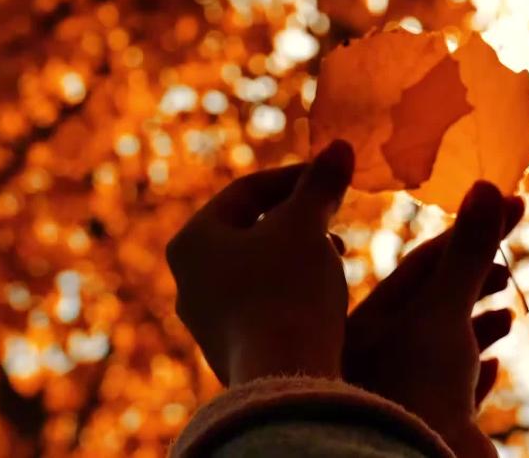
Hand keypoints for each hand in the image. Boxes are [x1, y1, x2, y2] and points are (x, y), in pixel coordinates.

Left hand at [166, 141, 353, 385]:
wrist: (284, 381)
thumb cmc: (288, 289)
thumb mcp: (306, 225)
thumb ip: (321, 183)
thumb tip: (340, 146)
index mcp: (192, 241)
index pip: (246, 191)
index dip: (296, 177)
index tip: (334, 175)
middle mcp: (188, 280)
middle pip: (250, 230)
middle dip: (299, 219)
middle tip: (336, 220)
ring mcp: (207, 320)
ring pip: (259, 269)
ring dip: (300, 254)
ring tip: (336, 258)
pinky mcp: (232, 351)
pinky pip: (264, 304)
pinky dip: (295, 291)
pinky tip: (325, 298)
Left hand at [344, 182, 522, 457]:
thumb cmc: (417, 387)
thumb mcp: (446, 309)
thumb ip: (468, 252)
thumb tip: (492, 186)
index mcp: (363, 324)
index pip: (420, 265)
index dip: (470, 236)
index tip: (509, 211)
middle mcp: (369, 360)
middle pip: (429, 304)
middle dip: (474, 281)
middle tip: (508, 264)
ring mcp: (391, 397)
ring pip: (437, 348)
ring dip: (475, 325)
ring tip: (507, 314)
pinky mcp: (415, 429)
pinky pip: (442, 393)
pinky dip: (471, 373)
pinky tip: (493, 365)